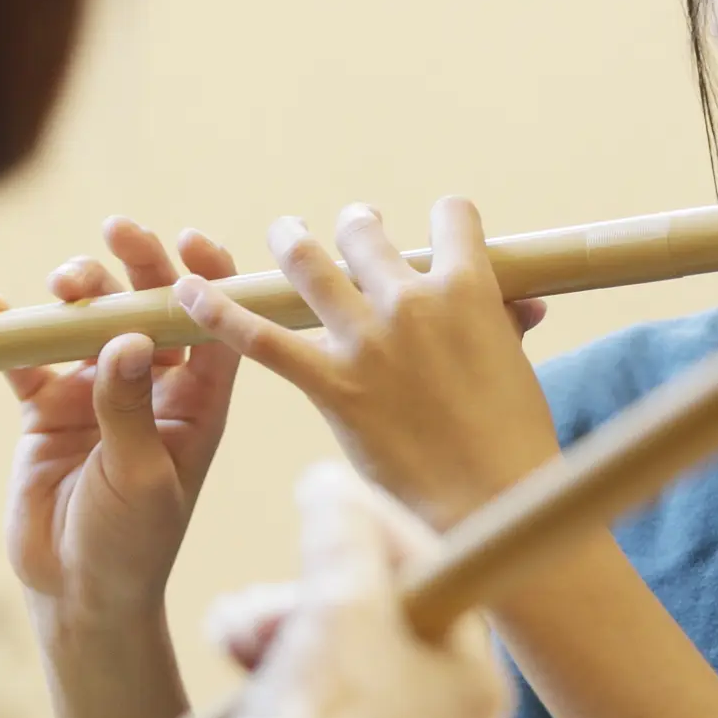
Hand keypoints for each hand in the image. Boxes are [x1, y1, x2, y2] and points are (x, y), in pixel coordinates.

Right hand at [0, 218, 240, 632]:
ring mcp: (98, 392)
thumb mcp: (142, 476)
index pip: (212, 323)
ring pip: (91, 321)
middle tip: (119, 230)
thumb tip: (127, 338)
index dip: (207, 276)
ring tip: (65, 281)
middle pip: (149, 306)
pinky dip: (10, 332)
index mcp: (198, 400)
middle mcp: (152, 384)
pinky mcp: (48, 408)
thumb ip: (129, 408)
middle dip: (137, 263)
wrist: (78, 593)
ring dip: (79, 291)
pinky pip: (29, 359)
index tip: (188, 240)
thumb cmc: (133, 542)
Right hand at [84, 464, 510, 717]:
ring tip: (235, 633)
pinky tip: (232, 660)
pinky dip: (264, 672)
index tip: (328, 498)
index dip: (379, 527)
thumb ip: (345, 529)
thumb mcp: (342, 600)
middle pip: (379, 614)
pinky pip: (303, 703)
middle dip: (310, 588)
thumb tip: (332, 485)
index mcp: (477, 692)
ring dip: (275, 624)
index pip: (440, 574)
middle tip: (267, 599)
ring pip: (335, 655)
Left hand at [184, 198, 558, 529]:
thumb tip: (527, 304)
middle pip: (368, 235)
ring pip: (311, 267)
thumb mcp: (518, 367)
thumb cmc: (516, 438)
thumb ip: (507, 325)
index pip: (451, 217)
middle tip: (352, 229)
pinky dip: (222, 313)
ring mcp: (366, 341)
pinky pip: (263, 340)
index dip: (444, 221)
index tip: (436, 234)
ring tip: (285, 234)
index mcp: (468, 289)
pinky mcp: (332, 385)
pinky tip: (191, 293)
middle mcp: (412, 301)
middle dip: (358, 227)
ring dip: (292, 243)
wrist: (491, 500)